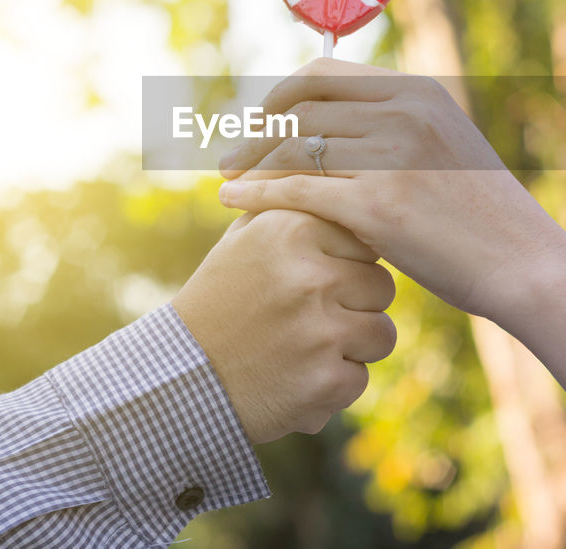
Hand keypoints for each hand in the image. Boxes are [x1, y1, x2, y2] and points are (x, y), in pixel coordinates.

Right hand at [172, 208, 396, 443]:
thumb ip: (292, 208)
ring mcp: (321, 331)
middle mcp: (310, 276)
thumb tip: (338, 181)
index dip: (347, 266)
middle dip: (356, 305)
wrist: (183, 376)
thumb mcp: (244, 239)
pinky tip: (297, 376)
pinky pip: (362, 377)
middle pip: (381, 286)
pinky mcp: (327, 381)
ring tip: (307, 347)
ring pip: (382, 333)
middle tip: (312, 319)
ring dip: (352, 346)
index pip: (364, 241)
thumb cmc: (220, 299)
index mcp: (291, 230)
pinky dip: (334, 384)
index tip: (318, 281)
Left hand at [216, 58, 561, 318]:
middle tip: (230, 155)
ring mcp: (392, 157)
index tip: (259, 122)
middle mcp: (403, 113)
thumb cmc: (482, 216)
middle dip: (256, 131)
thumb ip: (397, 126)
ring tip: (226, 179)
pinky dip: (256, 193)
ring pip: (294, 149)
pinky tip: (231, 202)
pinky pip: (297, 190)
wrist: (524, 264)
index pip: (323, 74)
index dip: (279, 96)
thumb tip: (339, 122)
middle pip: (300, 110)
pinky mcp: (379, 206)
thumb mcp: (446, 146)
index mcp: (418, 91)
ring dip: (250, 163)